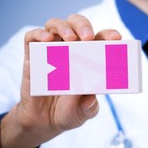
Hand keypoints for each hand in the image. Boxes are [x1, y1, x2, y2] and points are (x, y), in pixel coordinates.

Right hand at [0, 14, 121, 147]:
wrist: (44, 122)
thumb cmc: (70, 111)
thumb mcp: (83, 112)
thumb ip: (88, 107)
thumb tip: (90, 99)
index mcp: (90, 58)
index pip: (100, 39)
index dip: (108, 35)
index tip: (115, 37)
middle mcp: (71, 49)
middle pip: (77, 24)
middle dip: (84, 25)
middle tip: (88, 37)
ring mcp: (51, 51)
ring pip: (55, 25)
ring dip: (64, 27)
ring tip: (70, 39)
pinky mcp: (32, 57)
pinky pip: (32, 38)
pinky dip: (39, 34)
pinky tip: (46, 40)